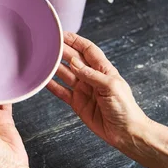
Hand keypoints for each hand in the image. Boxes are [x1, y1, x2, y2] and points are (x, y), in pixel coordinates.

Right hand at [46, 32, 149, 147]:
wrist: (125, 133)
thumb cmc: (125, 108)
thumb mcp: (110, 86)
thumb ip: (91, 74)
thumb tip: (73, 63)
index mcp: (103, 69)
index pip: (87, 50)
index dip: (75, 41)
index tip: (62, 34)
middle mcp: (91, 77)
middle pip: (73, 60)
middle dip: (61, 51)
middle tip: (47, 45)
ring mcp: (83, 90)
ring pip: (65, 74)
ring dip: (54, 67)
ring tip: (42, 59)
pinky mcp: (77, 103)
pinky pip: (61, 91)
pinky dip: (52, 86)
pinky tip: (43, 80)